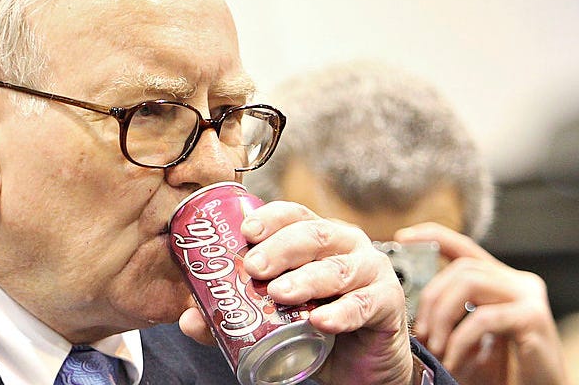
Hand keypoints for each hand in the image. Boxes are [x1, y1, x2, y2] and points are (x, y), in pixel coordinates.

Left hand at [179, 201, 412, 384]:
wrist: (362, 364)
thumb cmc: (316, 327)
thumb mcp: (274, 319)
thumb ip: (235, 316)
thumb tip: (189, 319)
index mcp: (317, 238)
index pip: (294, 215)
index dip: (271, 219)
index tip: (245, 232)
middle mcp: (346, 246)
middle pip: (315, 234)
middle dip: (282, 248)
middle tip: (254, 267)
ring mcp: (371, 270)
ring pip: (338, 268)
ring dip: (307, 280)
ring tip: (279, 294)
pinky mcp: (389, 302)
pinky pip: (365, 304)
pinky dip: (341, 312)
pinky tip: (320, 322)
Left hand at [395, 223, 568, 384]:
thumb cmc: (506, 372)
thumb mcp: (471, 334)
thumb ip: (453, 311)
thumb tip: (412, 303)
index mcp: (501, 282)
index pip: (464, 247)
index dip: (433, 235)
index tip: (403, 238)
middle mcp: (518, 283)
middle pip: (462, 267)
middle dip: (432, 298)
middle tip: (420, 333)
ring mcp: (529, 298)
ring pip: (470, 282)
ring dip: (442, 316)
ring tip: (435, 347)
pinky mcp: (534, 319)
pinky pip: (485, 318)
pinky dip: (461, 339)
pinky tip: (452, 359)